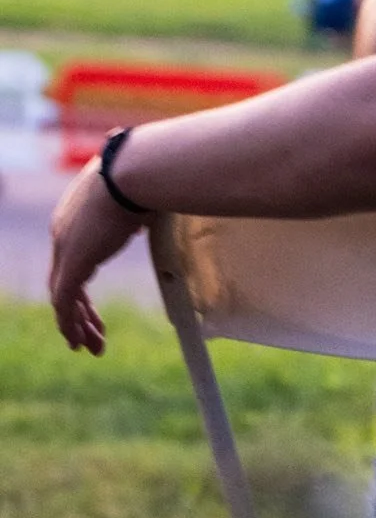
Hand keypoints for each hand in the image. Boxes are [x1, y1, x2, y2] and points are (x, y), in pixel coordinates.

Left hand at [49, 161, 146, 352]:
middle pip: (66, 279)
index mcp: (78, 213)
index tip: (95, 303)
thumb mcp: (145, 191)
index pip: (75, 256)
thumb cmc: (148, 172)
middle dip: (81, 309)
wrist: (134, 169)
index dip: (85, 280)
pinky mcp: (72, 263)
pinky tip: (80, 343)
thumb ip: (148, 204)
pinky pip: (64, 304)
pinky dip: (70, 325)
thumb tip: (170, 201)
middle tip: (94, 333)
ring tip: (91, 347)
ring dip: (77, 324)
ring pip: (63, 296)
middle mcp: (64, 231)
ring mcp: (65, 247)